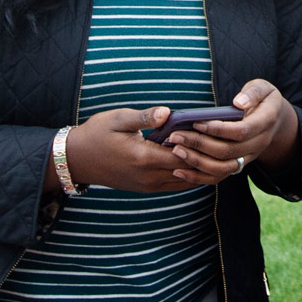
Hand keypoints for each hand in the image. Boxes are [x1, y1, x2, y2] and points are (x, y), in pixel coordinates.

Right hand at [61, 107, 208, 192]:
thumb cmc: (97, 134)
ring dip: (201, 168)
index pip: (183, 154)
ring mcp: (148, 185)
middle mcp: (149, 176)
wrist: (77, 159)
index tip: (212, 129)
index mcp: (143, 157)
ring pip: (186, 182)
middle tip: (223, 141)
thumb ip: (144, 117)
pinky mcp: (146, 188)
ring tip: (217, 152)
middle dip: (207, 157)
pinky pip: (176, 185)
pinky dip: (190, 175)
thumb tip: (167, 112)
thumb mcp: (118, 119)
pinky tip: (199, 161)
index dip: (200, 144)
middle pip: (189, 171)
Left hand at [166, 79, 297, 180]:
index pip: (241, 131)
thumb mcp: (263, 88)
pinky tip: (180, 171)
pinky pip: (219, 176)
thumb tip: (238, 103)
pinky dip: (198, 177)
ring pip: (222, 168)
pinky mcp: (238, 165)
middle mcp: (258, 144)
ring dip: (197, 161)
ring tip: (176, 150)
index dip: (218, 129)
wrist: (275, 120)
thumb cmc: (263, 99)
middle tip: (175, 136)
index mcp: (266, 122)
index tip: (196, 123)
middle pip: (228, 151)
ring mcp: (248, 157)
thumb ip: (252, 92)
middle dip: (199, 144)